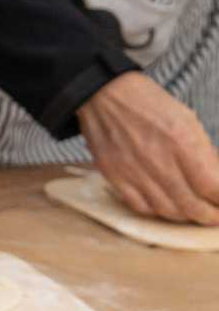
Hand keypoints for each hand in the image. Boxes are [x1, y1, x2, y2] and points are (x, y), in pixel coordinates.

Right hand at [76, 71, 218, 223]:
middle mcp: (158, 160)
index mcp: (181, 141)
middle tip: (216, 217)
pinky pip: (140, 206)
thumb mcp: (187, 118)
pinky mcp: (115, 175)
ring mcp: (134, 170)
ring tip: (193, 213)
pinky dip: (157, 212)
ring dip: (186, 217)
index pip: (213, 187)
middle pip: (192, 206)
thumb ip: (203, 151)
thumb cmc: (148, 102)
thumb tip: (217, 178)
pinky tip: (165, 206)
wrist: (103, 94)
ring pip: (168, 211)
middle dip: (210, 216)